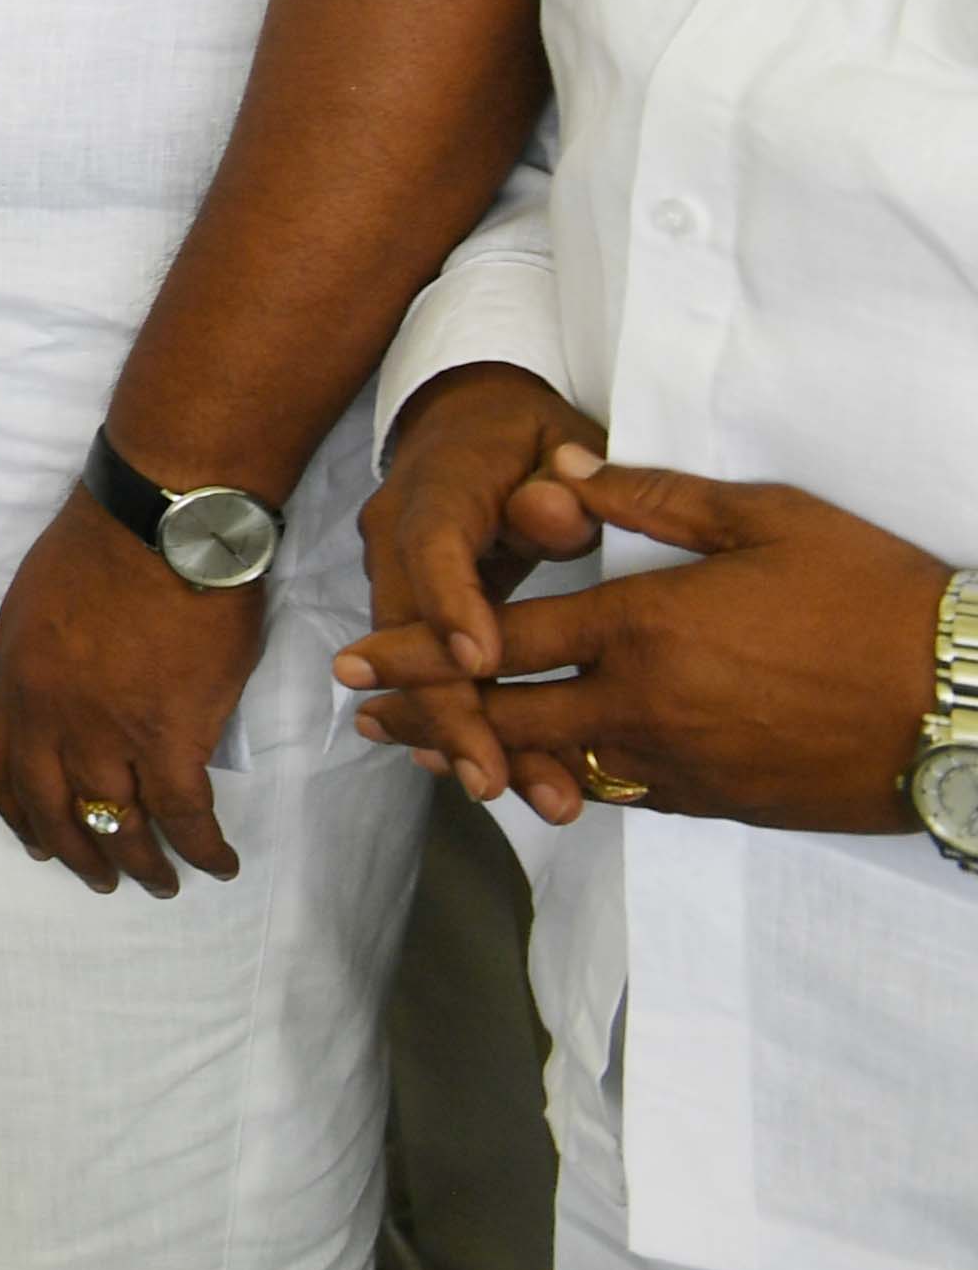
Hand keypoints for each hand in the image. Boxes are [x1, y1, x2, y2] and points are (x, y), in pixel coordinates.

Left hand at [0, 487, 265, 895]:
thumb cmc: (103, 545)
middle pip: (54, 809)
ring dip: (141, 864)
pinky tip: (220, 863)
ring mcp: (105, 734)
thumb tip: (65, 698)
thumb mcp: (35, 604)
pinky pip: (184, 816)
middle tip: (100, 880)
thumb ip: (40, 662)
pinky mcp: (169, 738)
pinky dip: (203, 848)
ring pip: (117, 825)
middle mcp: (48, 717)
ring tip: (160, 882)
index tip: (37, 841)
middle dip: (77, 853)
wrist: (160, 526)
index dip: (18, 811)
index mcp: (11, 679)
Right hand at [339, 363, 609, 809]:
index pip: (432, 547)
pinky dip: (461, 726)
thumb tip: (554, 505)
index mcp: (438, 491)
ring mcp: (397, 583)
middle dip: (452, 711)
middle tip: (497, 780)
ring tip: (528, 795)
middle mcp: (397, 542)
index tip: (483, 661)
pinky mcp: (412, 616)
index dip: (451, 604)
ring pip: (415, 668)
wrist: (470, 430)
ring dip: (463, 735)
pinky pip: (426, 675)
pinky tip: (494, 777)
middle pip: (408, 634)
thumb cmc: (528, 439)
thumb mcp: (557, 439)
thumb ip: (563, 478)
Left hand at [341, 452, 944, 834]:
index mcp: (645, 625)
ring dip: (483, 756)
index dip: (418, 649)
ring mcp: (680, 764)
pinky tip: (538, 775)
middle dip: (423, 713)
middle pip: (502, 713)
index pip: (499, 638)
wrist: (964, 705)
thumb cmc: (872, 597)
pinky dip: (565, 784)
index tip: (352, 657)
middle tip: (357, 714)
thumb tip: (563, 465)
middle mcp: (644, 703)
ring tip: (424, 754)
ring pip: (553, 765)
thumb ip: (653, 496)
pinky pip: (618, 793)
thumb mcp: (766, 518)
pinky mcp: (718, 804)